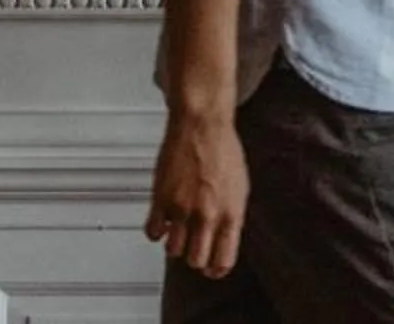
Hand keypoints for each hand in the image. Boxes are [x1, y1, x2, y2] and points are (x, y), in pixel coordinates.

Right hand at [145, 109, 248, 279]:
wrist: (202, 124)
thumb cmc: (223, 149)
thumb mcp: (240, 187)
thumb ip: (231, 216)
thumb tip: (225, 236)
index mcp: (231, 215)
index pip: (224, 261)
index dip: (216, 269)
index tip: (212, 269)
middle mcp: (207, 216)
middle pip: (196, 261)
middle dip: (195, 257)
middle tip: (193, 248)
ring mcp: (183, 209)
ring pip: (173, 251)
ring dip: (175, 244)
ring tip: (178, 231)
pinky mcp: (161, 199)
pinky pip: (153, 232)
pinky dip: (157, 231)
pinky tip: (163, 221)